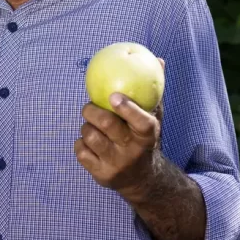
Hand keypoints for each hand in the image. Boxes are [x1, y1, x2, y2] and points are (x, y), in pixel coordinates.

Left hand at [74, 58, 165, 199]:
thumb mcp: (153, 119)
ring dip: (86, 127)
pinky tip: (89, 142)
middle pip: (106, 125)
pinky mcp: (101, 175)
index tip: (114, 96)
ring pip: (90, 136)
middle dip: (92, 110)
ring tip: (92, 126)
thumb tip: (158, 60)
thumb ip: (153, 92)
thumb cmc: (144, 139)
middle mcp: (133, 151)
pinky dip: (81, 143)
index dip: (127, 108)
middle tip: (89, 107)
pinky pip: (81, 151)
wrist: (142, 179)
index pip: (141, 122)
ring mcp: (116, 164)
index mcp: (148, 136)